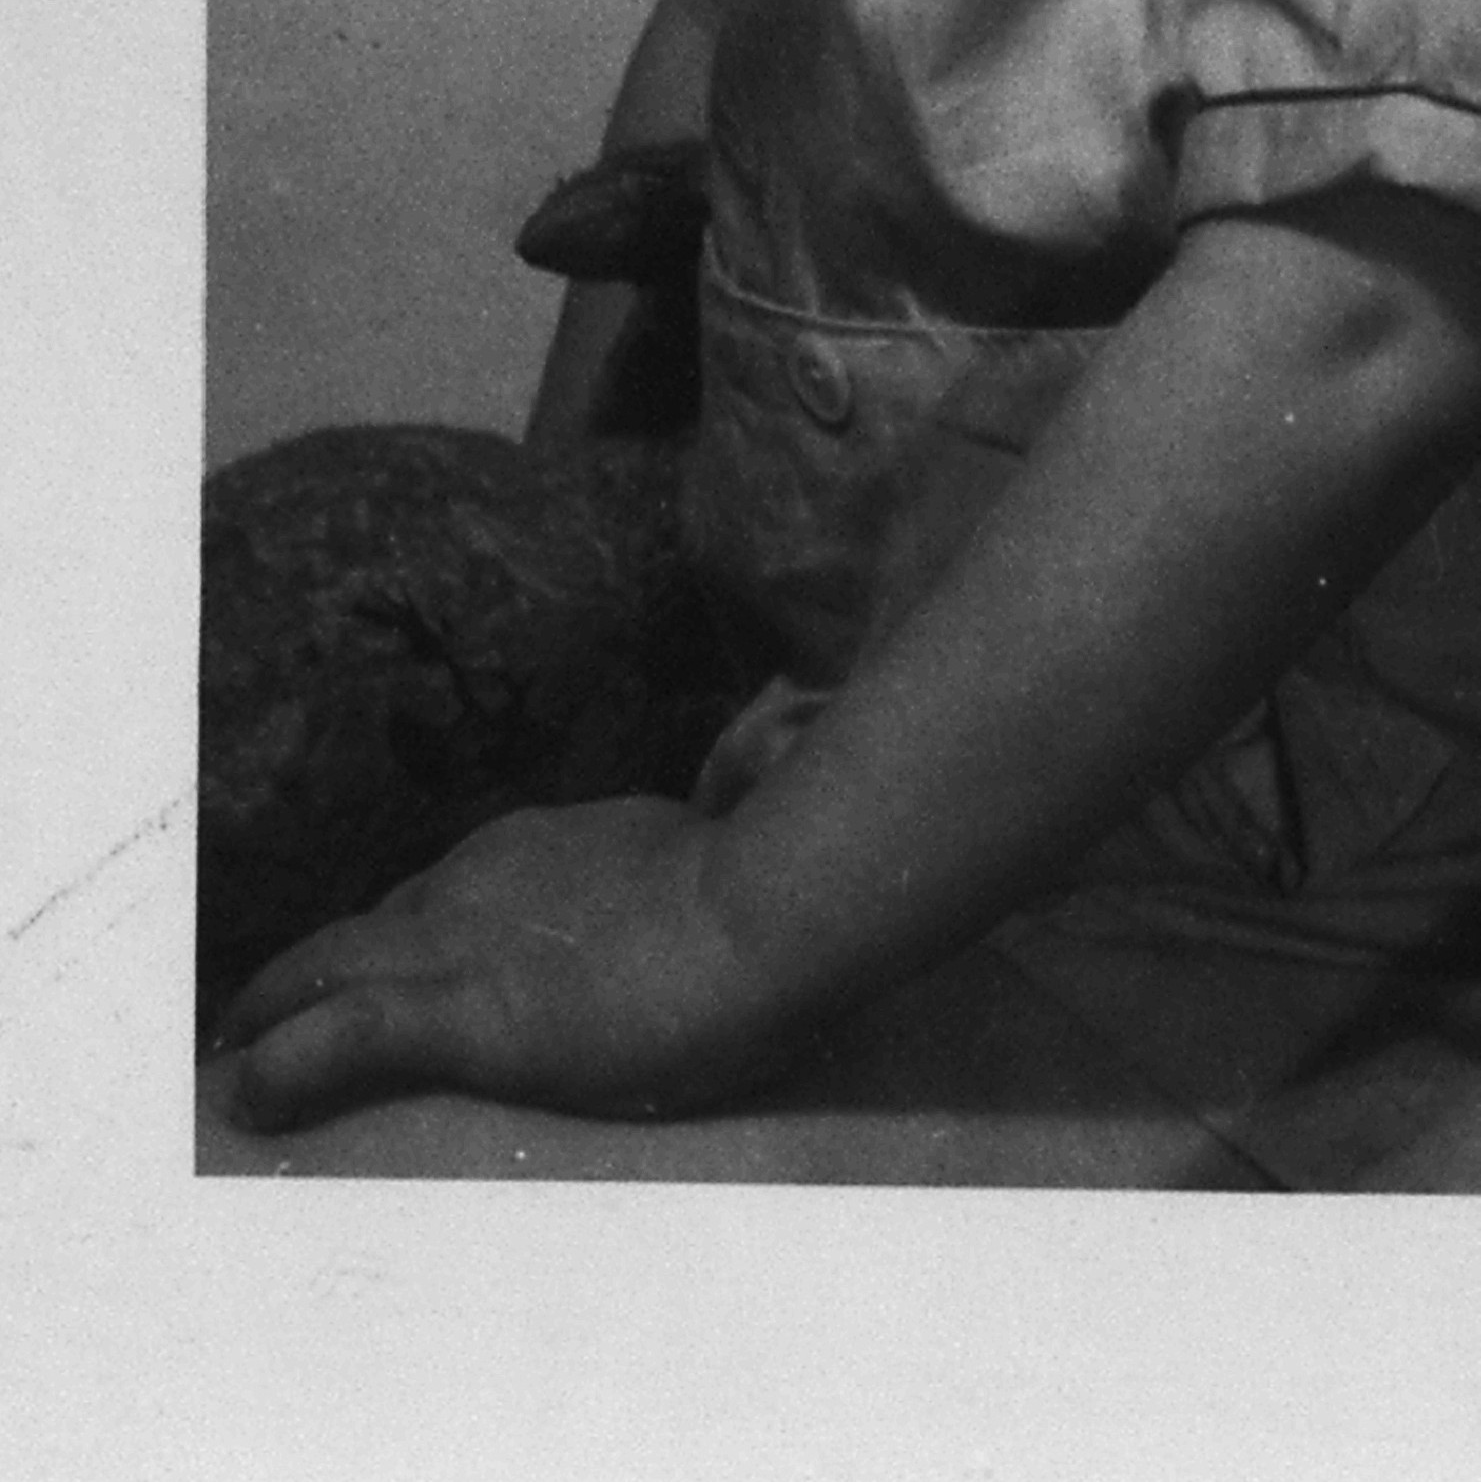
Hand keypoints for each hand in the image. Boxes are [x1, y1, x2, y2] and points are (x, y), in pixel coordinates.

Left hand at [203, 795, 801, 1135]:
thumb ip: (673, 874)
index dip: (400, 943)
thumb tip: (705, 862)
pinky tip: (250, 1094)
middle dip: (311, 977)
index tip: (378, 979)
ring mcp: (464, 939)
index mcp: (546, 848)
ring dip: (273, 1014)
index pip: (443, 897)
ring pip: (325, 967)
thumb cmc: (773, 898)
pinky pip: (336, 1035)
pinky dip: (283, 1063)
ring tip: (237, 1063)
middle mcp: (484, 879)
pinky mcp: (457, 1009)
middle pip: (366, 929)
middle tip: (266, 1029)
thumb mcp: (708, 861)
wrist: (780, 912)